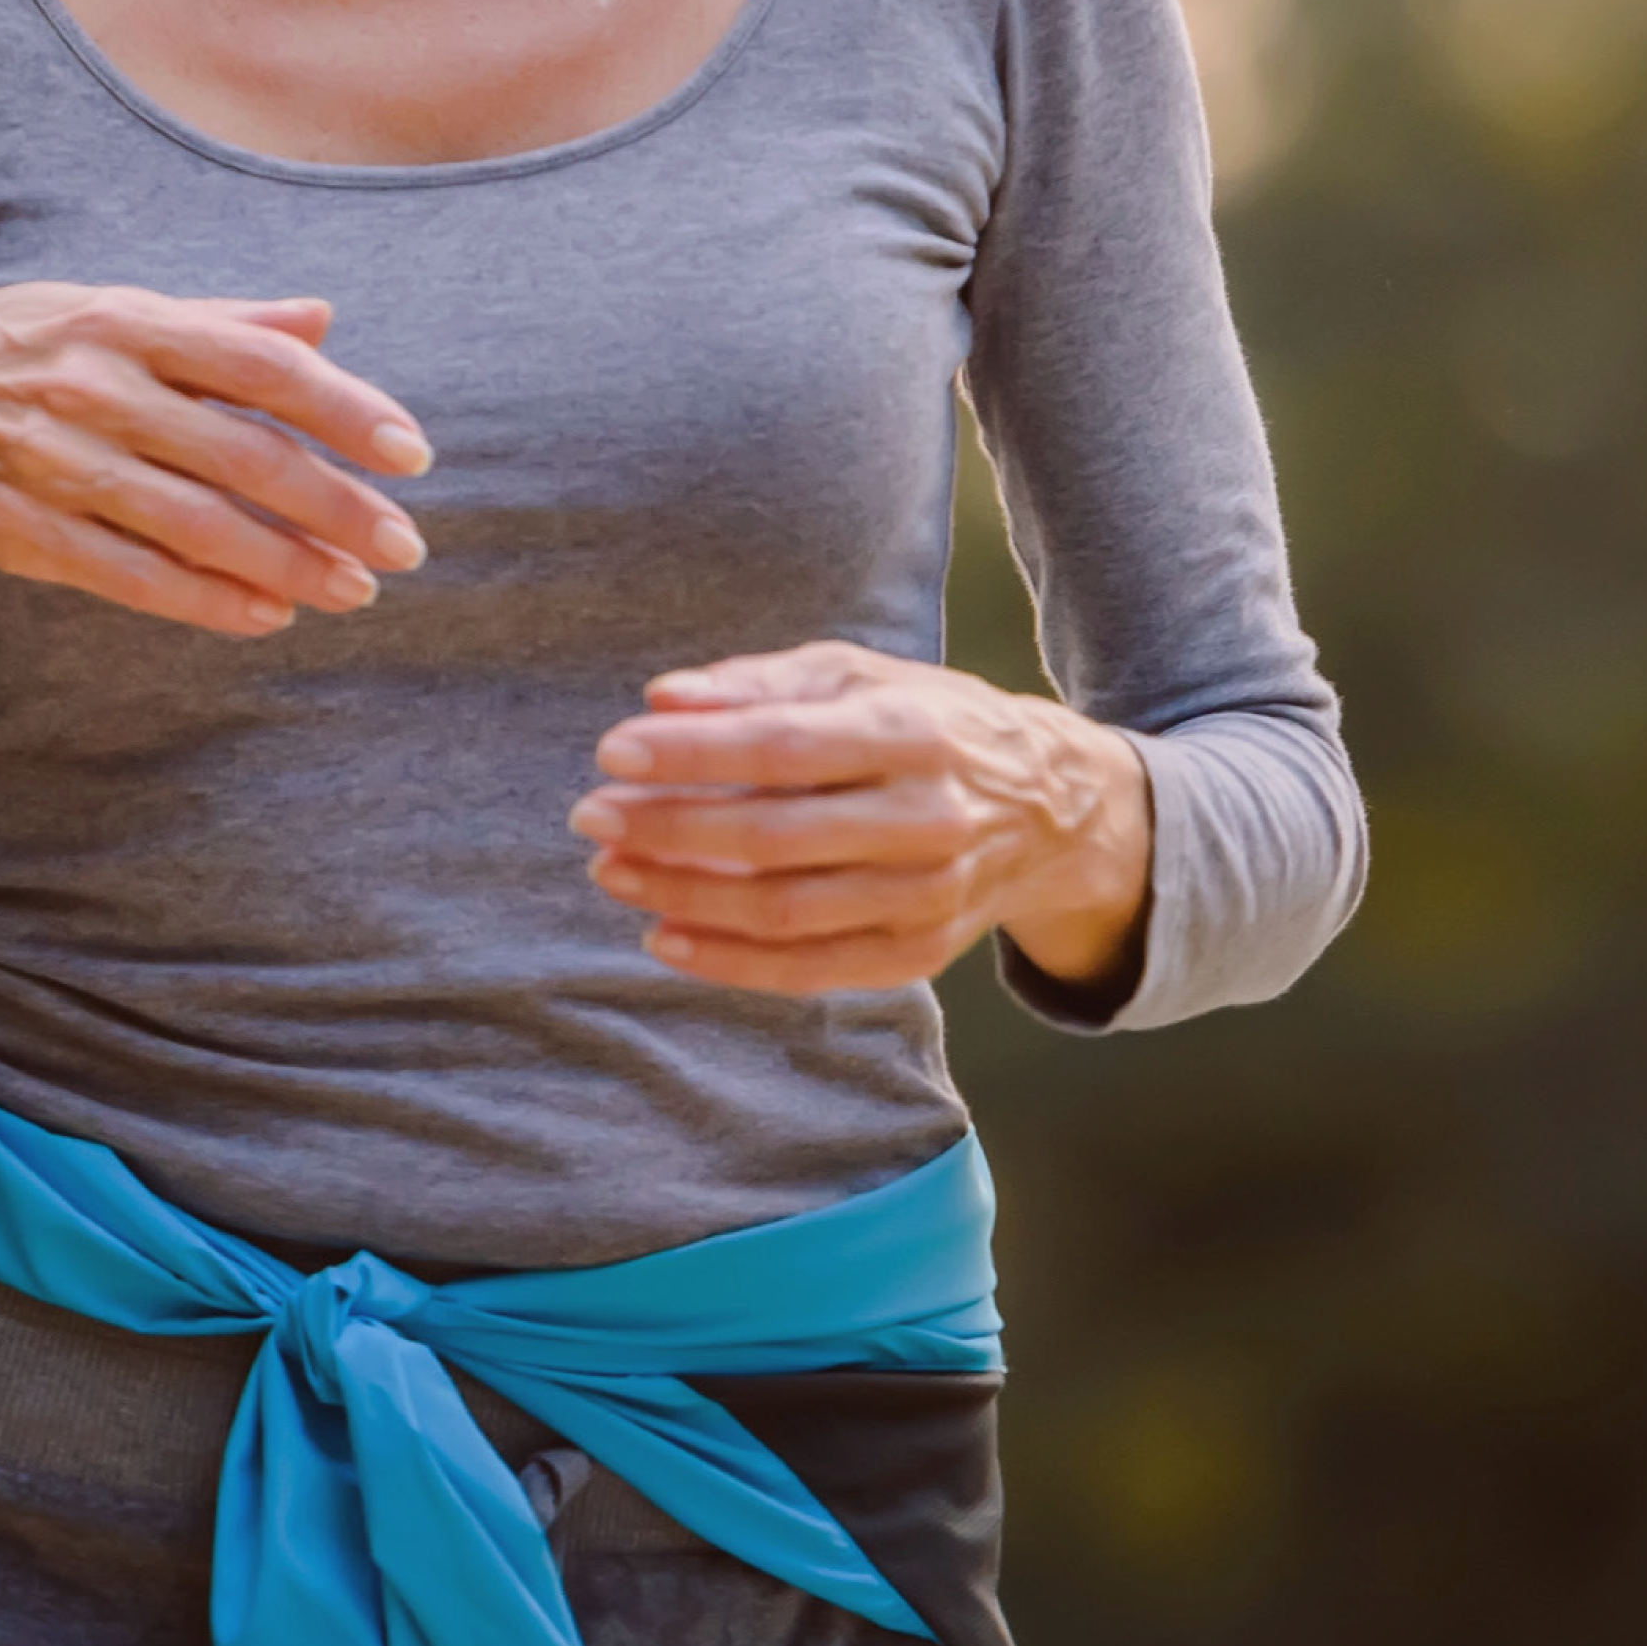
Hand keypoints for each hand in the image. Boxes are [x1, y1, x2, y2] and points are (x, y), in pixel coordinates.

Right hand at [0, 287, 429, 749]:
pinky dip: (201, 597)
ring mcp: (50, 459)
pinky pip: (125, 571)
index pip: (254, 364)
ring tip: (352, 588)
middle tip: (405, 543)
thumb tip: (320, 319)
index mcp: (119, 319)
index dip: (340, 407)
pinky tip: (265, 614)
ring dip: (282, 560)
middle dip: (331, 502)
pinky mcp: (17, 527)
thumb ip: (213, 322)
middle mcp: (91, 385)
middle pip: (236, 450)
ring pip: (190, 519)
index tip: (409, 451)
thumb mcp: (97, 312)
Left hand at [570, 646, 1156, 999]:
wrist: (1052, 808)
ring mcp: (928, 896)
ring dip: (685, 897)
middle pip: (778, 838)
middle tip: (594, 816)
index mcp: (913, 732)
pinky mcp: (919, 953)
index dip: (694, 755)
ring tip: (613, 872)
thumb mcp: (859, 676)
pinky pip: (812, 969)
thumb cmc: (928, 725)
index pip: (786, 747)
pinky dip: (731, 963)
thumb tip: (662, 701)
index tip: (613, 752)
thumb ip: (759, 684)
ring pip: (786, 911)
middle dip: (670, 829)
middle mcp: (928, 819)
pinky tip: (666, 937)